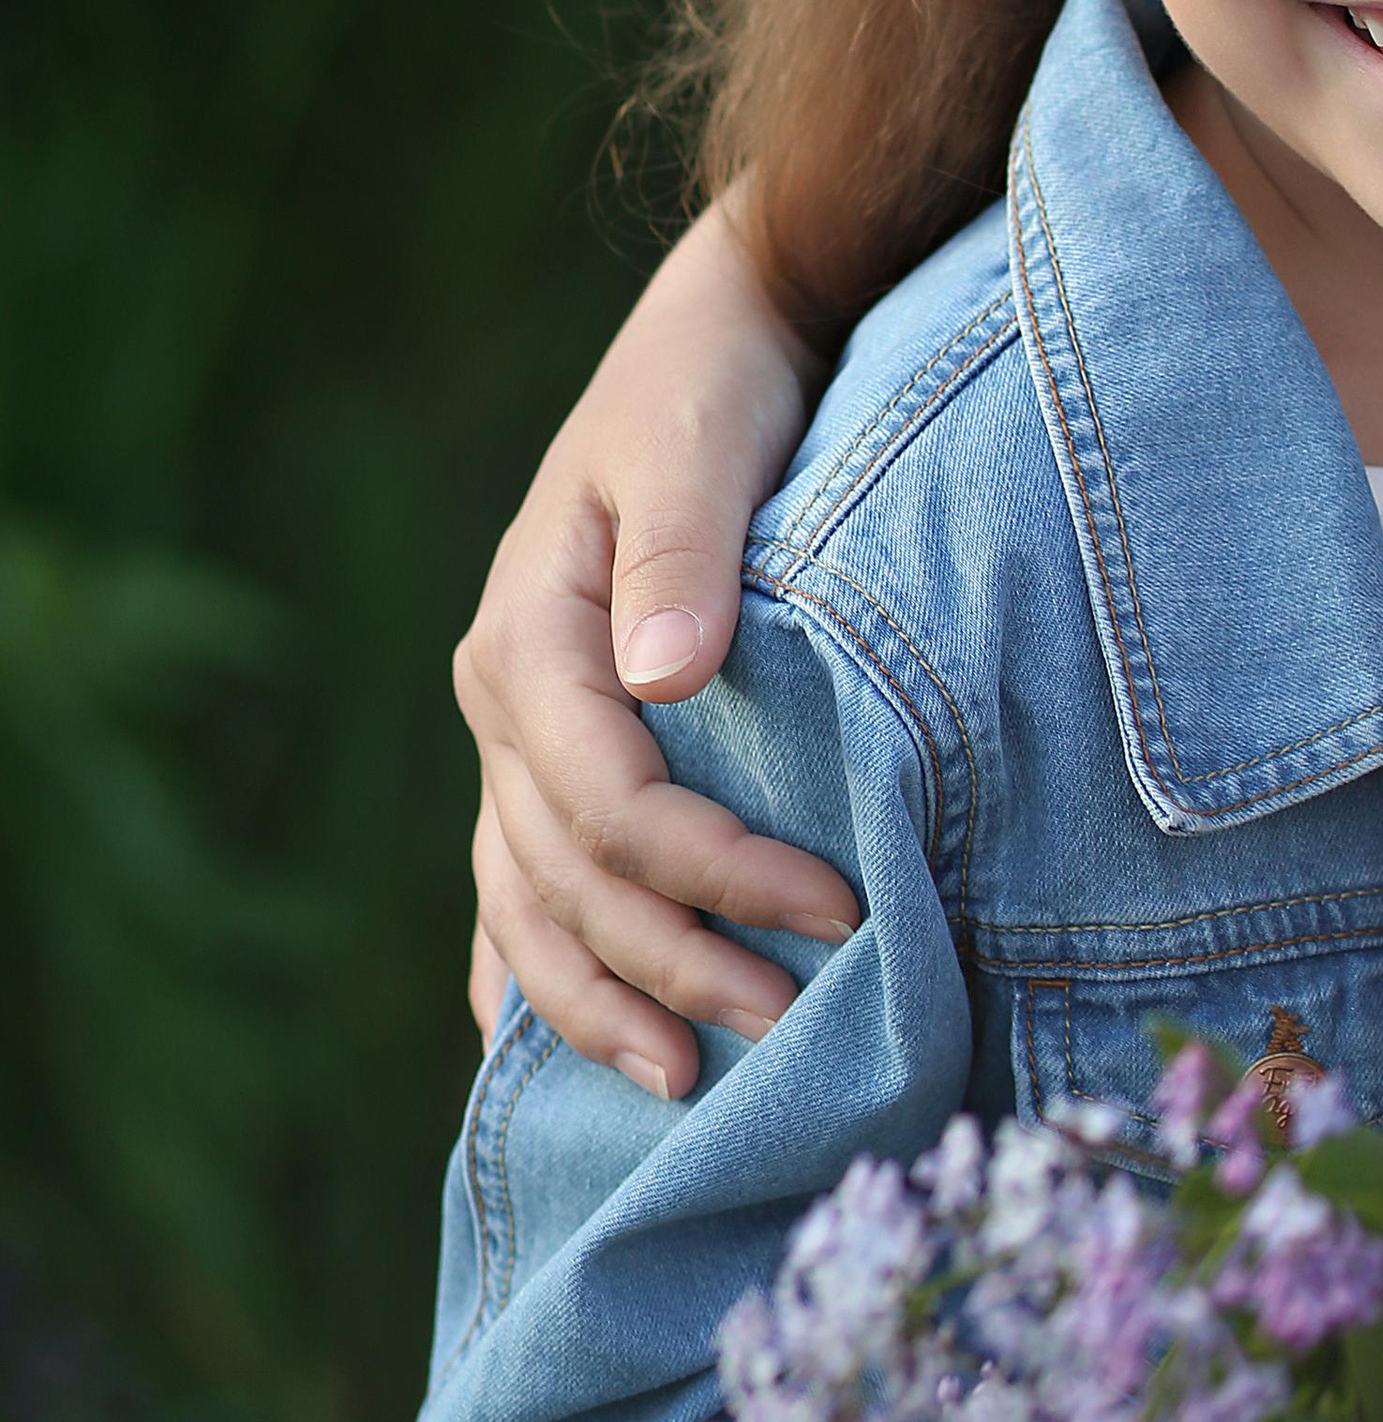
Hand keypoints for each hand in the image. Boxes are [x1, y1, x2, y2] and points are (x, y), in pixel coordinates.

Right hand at [455, 199, 855, 1096]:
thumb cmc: (719, 385)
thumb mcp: (703, 441)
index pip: (607, 800)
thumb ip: (685, 554)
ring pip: (530, 906)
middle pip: (569, 877)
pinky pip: (520, 889)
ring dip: (602, 1003)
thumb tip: (664, 673)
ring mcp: (515, 738)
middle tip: (790, 1034)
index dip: (713, 873)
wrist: (718, 340)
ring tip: (688, 1082)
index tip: (838, 912)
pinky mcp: (552, 755)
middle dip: (674, 965)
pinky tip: (570, 1048)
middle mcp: (504, 699)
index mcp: (528, 635)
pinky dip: (540, 975)